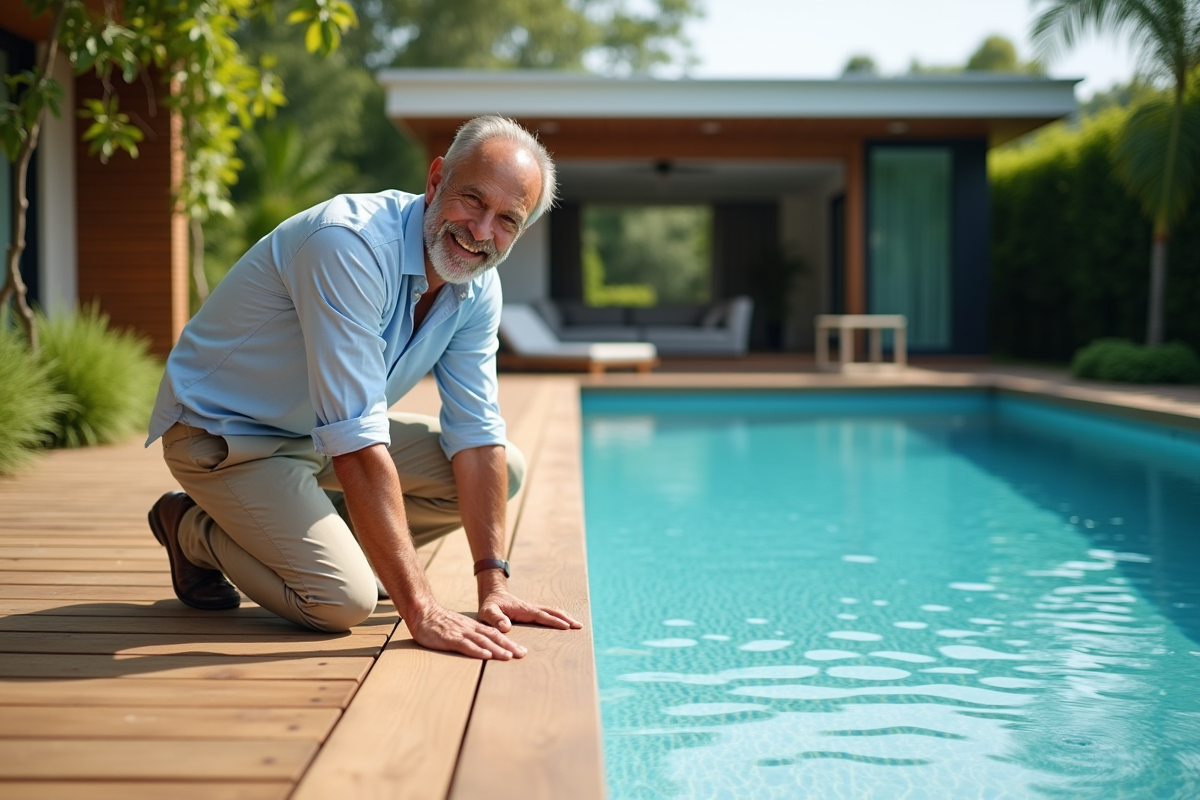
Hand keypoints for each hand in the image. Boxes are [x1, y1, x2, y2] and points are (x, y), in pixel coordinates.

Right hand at [406, 600, 527, 660]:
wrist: (422, 612)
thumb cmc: (439, 623)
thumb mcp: (459, 628)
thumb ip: (470, 635)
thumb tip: (483, 646)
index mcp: (473, 627)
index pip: (495, 635)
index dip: (508, 643)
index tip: (521, 651)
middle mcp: (470, 629)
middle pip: (493, 637)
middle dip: (508, 646)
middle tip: (522, 654)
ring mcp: (461, 633)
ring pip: (482, 641)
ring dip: (496, 649)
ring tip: (508, 656)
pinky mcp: (450, 638)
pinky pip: (465, 645)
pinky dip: (477, 650)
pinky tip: (485, 655)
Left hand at [478, 588, 583, 632]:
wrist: (493, 595)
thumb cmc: (490, 606)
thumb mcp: (487, 612)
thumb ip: (495, 619)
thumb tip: (506, 627)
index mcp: (524, 610)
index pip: (542, 616)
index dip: (554, 621)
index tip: (567, 626)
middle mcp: (531, 608)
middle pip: (552, 613)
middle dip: (566, 619)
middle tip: (579, 626)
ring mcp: (533, 609)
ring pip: (553, 612)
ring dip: (565, 617)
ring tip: (577, 624)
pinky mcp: (532, 611)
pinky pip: (549, 613)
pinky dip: (559, 616)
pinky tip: (564, 621)